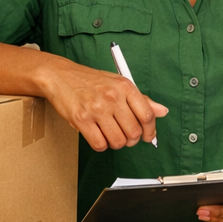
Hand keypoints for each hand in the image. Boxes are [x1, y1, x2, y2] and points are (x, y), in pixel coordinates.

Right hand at [37, 54, 167, 151]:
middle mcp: (112, 97)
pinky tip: (98, 136)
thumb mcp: (118, 83)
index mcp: (124, 86)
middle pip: (134, 132)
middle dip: (131, 140)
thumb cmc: (90, 81)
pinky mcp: (81, 119)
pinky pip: (99, 144)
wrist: (59, 76)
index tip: (148, 136)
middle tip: (125, 136)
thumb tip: (162, 111)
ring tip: (110, 135)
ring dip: (116, 143)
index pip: (147, 115)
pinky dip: (101, 145)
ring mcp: (96, 108)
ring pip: (118, 141)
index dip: (151, 131)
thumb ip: (141, 99)